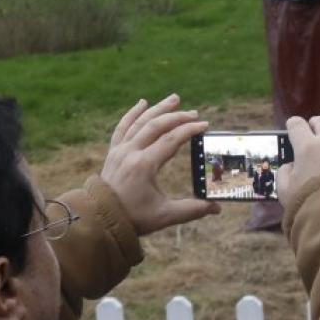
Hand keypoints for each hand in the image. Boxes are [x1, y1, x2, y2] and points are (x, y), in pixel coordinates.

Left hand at [99, 96, 217, 234]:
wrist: (101, 220)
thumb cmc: (134, 218)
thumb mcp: (165, 215)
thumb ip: (193, 209)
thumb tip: (218, 208)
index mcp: (144, 165)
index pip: (171, 140)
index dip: (189, 130)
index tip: (204, 125)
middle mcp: (130, 153)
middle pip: (156, 126)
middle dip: (177, 117)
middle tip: (194, 113)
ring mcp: (119, 151)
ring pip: (140, 122)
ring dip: (158, 109)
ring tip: (174, 99)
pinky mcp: (113, 152)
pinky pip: (122, 127)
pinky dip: (132, 114)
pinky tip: (142, 103)